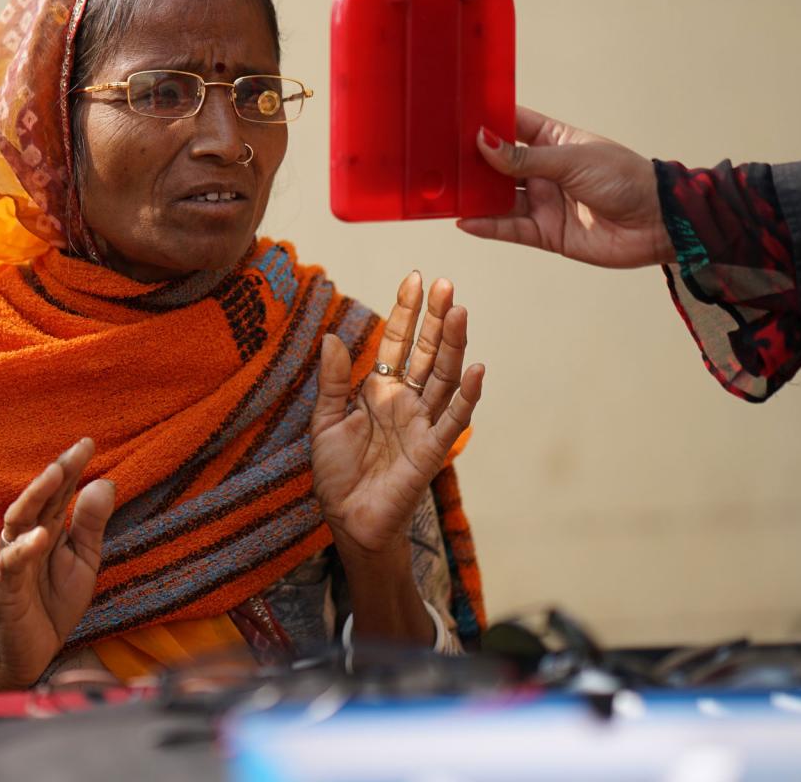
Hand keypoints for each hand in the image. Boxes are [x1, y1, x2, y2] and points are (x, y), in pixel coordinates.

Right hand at [0, 438, 115, 688]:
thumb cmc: (53, 603)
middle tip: (76, 451)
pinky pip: (12, 564)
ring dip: (35, 495)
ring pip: (18, 520)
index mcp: (46, 529)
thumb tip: (106, 480)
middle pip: (38, 497)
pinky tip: (42, 535)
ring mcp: (13, 561)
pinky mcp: (6, 589)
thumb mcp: (83, 561)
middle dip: (56, 472)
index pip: (59, 492)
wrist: (29, 654)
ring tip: (55, 474)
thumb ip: (90, 524)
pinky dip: (25, 548)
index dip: (71, 467)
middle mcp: (26, 537)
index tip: (88, 442)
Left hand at [310, 272, 483, 560]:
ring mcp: (422, 423)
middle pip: (425, 352)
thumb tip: (333, 337)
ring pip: (442, 376)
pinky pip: (452, 419)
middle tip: (444, 283)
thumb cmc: (338, 475)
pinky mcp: (431, 450)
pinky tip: (476, 368)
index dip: (405, 313)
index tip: (414, 279)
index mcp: (379, 391)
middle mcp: (405, 401)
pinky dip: (466, 395)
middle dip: (435, 318)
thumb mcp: (324, 421)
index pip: (396, 343)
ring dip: (452, 345)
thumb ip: (333, 381)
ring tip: (459, 310)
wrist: (348, 520)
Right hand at [456, 105, 674, 268]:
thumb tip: (483, 142)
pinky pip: (510, 228)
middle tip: (437, 157)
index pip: (511, 126)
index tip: (453, 115)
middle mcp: (543, 170)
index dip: (485, 121)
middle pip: (498, 165)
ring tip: (443, 189)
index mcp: (553, 140)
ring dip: (474, 195)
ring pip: (499, 198)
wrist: (656, 222)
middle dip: (471, 161)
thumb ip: (524, 157)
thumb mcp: (572, 160)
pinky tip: (465, 219)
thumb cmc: (624, 178)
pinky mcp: (545, 233)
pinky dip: (487, 225)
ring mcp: (543, 202)